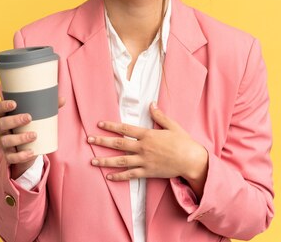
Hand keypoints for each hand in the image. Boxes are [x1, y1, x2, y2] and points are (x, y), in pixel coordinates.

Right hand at [0, 97, 65, 178]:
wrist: (30, 149)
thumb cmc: (31, 126)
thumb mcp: (38, 116)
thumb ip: (48, 107)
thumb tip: (63, 99)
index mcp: (5, 116)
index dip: (3, 105)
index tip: (15, 103)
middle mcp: (1, 129)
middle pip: (1, 123)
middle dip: (14, 120)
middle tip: (29, 117)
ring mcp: (4, 143)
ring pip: (6, 141)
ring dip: (19, 138)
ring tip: (34, 135)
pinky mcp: (9, 156)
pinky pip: (11, 157)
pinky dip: (21, 156)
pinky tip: (31, 152)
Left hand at [88, 103, 207, 196]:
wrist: (191, 160)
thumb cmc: (183, 142)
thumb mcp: (172, 125)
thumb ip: (159, 115)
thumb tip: (151, 104)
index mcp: (148, 135)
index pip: (125, 129)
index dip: (111, 126)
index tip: (99, 124)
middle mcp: (143, 148)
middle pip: (118, 144)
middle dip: (102, 142)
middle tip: (89, 140)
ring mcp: (144, 161)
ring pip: (121, 161)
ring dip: (105, 161)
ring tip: (93, 161)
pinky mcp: (148, 172)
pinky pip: (130, 175)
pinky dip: (119, 176)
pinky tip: (108, 177)